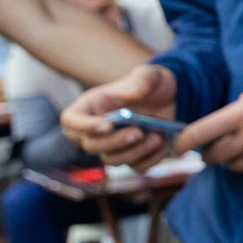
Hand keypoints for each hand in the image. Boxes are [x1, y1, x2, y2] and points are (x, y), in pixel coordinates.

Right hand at [63, 64, 178, 168]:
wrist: (172, 99)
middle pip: (90, 145)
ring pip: (112, 160)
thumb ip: (141, 81)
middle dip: (114, 142)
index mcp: (91, 106)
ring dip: (133, 153)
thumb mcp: (150, 75)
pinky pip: (135, 166)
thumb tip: (130, 95)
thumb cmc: (152, 84)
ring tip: (157, 138)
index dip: (83, 126)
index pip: (70, 121)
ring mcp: (113, 145)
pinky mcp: (132, 156)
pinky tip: (164, 145)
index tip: (107, 125)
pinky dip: (150, 159)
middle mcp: (97, 129)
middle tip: (138, 132)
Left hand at [180, 74, 242, 172]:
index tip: (177, 145)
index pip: (200, 133)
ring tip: (230, 153)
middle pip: (214, 156)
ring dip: (228, 162)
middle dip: (207, 155)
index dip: (183, 141)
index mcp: (240, 115)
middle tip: (207, 150)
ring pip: (233, 167)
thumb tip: (234, 110)